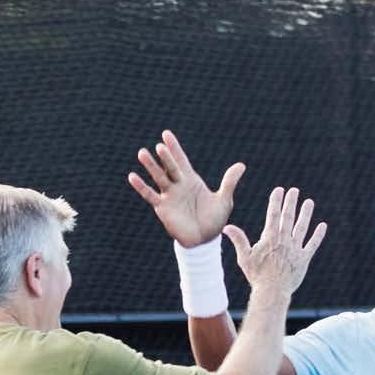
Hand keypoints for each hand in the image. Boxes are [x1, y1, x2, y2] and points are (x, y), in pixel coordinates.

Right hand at [127, 129, 245, 247]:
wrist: (204, 241)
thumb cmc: (214, 220)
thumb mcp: (224, 200)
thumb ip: (229, 182)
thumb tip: (241, 165)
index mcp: (191, 180)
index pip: (181, 160)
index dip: (174, 148)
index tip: (166, 134)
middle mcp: (178, 185)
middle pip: (170, 167)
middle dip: (165, 157)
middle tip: (160, 146)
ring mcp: (169, 196)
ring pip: (158, 178)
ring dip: (151, 166)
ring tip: (142, 153)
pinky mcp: (163, 208)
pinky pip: (150, 195)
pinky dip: (141, 187)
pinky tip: (132, 176)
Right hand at [223, 186, 326, 300]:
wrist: (272, 292)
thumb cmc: (256, 276)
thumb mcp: (245, 257)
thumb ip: (238, 240)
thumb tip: (226, 227)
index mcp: (269, 238)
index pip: (273, 215)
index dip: (276, 201)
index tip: (279, 190)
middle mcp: (284, 241)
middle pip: (288, 217)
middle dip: (291, 202)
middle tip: (294, 191)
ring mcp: (295, 249)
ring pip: (302, 228)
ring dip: (306, 214)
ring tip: (309, 202)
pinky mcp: (304, 259)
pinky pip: (313, 244)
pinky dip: (318, 235)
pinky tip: (323, 225)